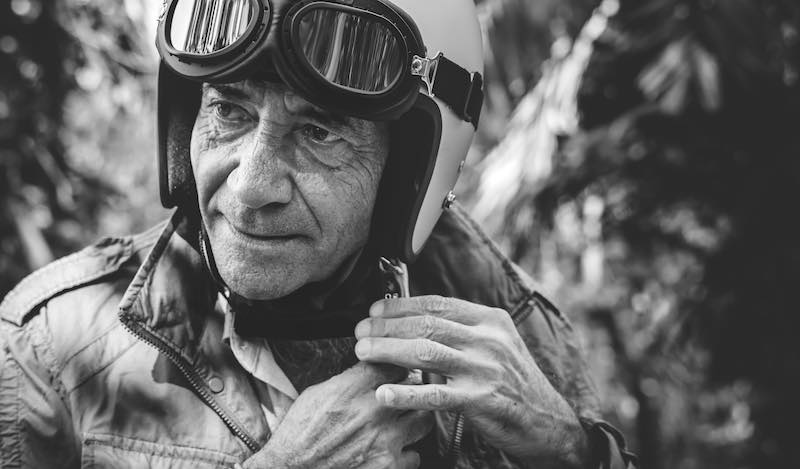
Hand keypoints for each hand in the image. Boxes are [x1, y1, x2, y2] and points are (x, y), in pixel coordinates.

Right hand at [244, 362, 432, 468]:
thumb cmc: (299, 433)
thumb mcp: (317, 393)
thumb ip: (348, 380)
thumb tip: (369, 369)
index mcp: (353, 388)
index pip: (393, 363)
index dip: (396, 367)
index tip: (396, 371)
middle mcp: (372, 411)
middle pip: (413, 389)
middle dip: (409, 391)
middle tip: (403, 396)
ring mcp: (384, 439)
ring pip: (423, 419)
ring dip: (413, 420)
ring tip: (402, 422)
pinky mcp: (387, 466)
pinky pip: (415, 455)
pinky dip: (406, 453)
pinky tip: (394, 450)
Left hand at [353, 296, 588, 467]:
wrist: (549, 422)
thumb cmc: (516, 384)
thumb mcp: (498, 344)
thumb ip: (466, 330)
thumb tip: (420, 318)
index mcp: (491, 320)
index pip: (438, 304)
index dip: (402, 305)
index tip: (377, 310)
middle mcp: (488, 339)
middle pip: (426, 325)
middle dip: (387, 326)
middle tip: (361, 331)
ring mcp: (485, 369)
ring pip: (425, 351)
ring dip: (388, 350)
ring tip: (363, 351)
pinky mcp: (480, 400)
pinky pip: (434, 394)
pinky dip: (405, 392)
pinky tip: (383, 392)